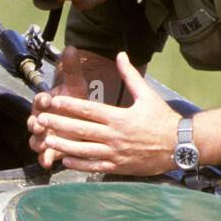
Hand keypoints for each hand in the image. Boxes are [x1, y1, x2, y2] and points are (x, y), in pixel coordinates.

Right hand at [28, 47, 87, 167]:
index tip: (46, 99)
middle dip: (34, 123)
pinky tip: (48, 163)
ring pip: (35, 140)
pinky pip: (44, 156)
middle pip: (32, 122)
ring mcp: (45, 135)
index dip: (42, 100)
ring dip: (37, 142)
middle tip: (39, 124)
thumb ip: (71, 69)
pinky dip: (44, 159)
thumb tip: (71, 48)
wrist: (81, 118)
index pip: (40, 100)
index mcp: (45, 103)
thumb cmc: (75, 100)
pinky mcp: (51, 149)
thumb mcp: (76, 84)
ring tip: (42, 143)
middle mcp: (41, 119)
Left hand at [29, 52, 180, 175]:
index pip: (89, 109)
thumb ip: (130, 75)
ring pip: (84, 150)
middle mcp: (115, 136)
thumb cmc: (163, 119)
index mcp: (119, 117)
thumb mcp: (147, 95)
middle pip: (81, 130)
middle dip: (59, 125)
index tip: (53, 101)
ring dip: (64, 146)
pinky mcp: (118, 167)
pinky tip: (66, 161)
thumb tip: (121, 54)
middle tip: (41, 120)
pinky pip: (95, 166)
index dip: (69, 105)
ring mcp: (115, 153)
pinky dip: (80, 165)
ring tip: (47, 141)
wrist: (180, 145)